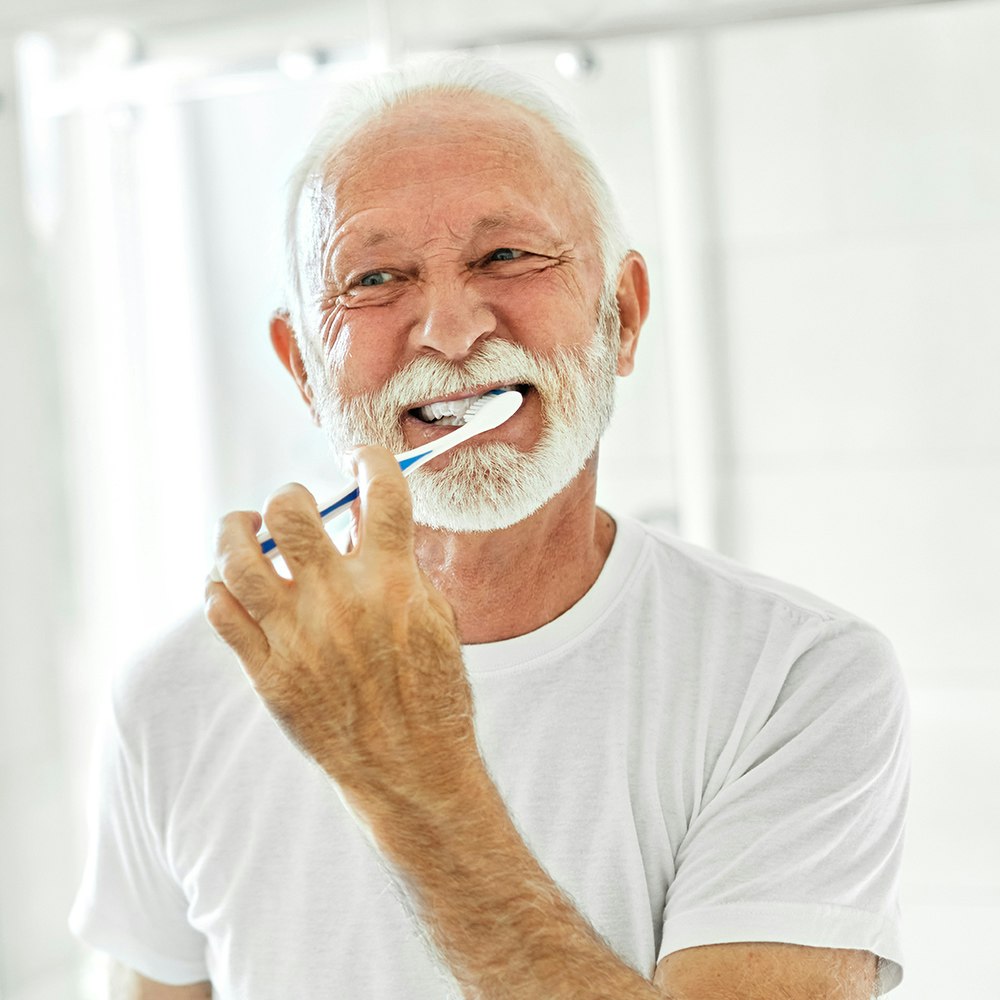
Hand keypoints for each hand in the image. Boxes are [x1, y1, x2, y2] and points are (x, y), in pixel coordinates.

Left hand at [204, 446, 476, 812]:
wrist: (410, 768)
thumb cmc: (433, 693)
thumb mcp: (436, 618)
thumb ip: (401, 565)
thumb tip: (365, 521)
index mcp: (393, 582)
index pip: (379, 492)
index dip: (369, 460)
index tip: (361, 459)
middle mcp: (339, 601)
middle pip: (290, 513)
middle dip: (289, 495)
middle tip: (294, 505)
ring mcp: (296, 637)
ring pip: (237, 558)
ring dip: (235, 530)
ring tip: (244, 526)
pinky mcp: (268, 672)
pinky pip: (221, 612)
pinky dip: (220, 587)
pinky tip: (231, 583)